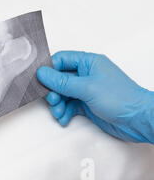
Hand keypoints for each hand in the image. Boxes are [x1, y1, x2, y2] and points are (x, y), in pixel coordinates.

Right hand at [37, 51, 153, 142]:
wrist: (138, 120)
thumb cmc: (122, 98)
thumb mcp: (87, 88)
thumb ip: (62, 81)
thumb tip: (42, 73)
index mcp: (88, 62)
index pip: (61, 60)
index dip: (49, 69)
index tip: (41, 80)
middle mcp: (86, 74)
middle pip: (59, 78)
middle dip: (53, 91)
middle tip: (52, 100)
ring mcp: (86, 89)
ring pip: (62, 93)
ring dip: (57, 104)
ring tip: (59, 112)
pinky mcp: (87, 103)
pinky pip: (69, 105)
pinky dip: (64, 112)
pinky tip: (64, 118)